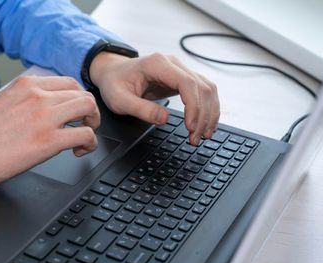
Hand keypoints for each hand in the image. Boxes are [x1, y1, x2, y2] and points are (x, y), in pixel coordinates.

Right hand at [0, 76, 99, 192]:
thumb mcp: (1, 103)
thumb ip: (24, 101)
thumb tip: (41, 109)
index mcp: (25, 85)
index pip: (67, 83)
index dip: (76, 99)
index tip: (74, 112)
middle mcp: (37, 95)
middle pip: (82, 94)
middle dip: (88, 112)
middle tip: (83, 126)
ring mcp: (44, 116)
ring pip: (88, 109)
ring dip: (92, 125)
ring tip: (82, 138)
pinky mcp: (48, 141)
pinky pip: (86, 135)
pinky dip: (89, 144)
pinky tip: (78, 151)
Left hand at [90, 52, 219, 144]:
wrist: (113, 72)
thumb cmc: (114, 83)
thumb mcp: (119, 99)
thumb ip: (141, 109)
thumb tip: (164, 118)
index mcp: (158, 64)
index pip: (187, 83)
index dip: (193, 106)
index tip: (190, 127)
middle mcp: (173, 64)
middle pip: (202, 87)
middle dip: (203, 115)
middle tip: (196, 138)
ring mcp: (180, 70)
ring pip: (208, 89)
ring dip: (209, 113)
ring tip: (203, 135)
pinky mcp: (183, 80)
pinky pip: (203, 92)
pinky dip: (208, 109)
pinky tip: (206, 124)